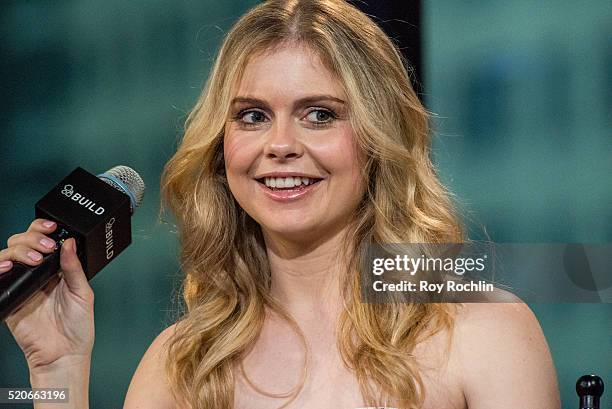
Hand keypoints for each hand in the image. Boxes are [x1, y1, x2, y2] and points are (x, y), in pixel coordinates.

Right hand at [0, 219, 94, 375]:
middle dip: (31, 238)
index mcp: (56, 270)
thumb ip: (74, 268)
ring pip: (8, 255)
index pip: (44, 241)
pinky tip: (9, 266)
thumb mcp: (82, 293)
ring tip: (34, 258)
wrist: (64, 354)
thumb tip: (69, 243)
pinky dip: (0, 267)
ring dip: (19, 250)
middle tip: (45, 246)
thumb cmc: (78, 328)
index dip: (43, 230)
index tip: (52, 228)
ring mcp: (22, 285)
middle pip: (22, 243)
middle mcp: (37, 275)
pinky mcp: (10, 298)